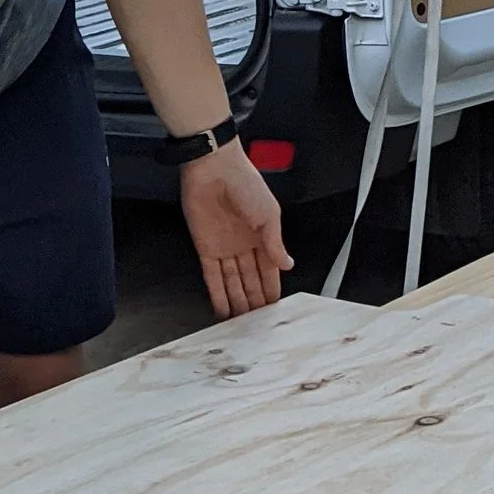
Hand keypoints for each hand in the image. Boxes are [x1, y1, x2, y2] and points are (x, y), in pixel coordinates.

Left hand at [180, 142, 291, 319]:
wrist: (214, 169)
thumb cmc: (244, 183)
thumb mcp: (270, 215)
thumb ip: (275, 244)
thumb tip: (288, 264)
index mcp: (263, 236)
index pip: (269, 270)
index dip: (272, 289)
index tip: (275, 308)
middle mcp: (243, 245)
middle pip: (250, 280)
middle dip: (255, 301)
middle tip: (258, 323)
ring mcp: (224, 248)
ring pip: (232, 282)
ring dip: (237, 302)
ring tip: (241, 323)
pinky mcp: (205, 248)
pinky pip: (212, 276)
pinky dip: (217, 293)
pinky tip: (222, 309)